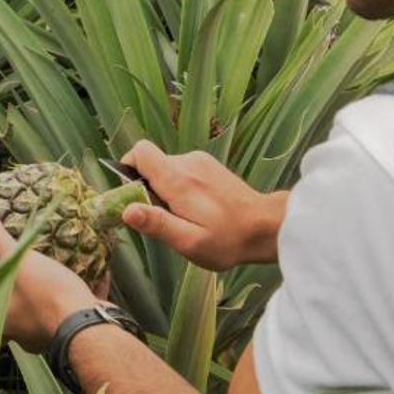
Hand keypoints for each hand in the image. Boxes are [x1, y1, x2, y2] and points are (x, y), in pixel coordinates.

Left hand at [0, 206, 107, 352]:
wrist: (90, 327)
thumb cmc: (49, 298)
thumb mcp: (19, 263)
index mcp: (4, 320)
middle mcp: (24, 333)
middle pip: (19, 306)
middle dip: (25, 287)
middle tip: (28, 266)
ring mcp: (52, 334)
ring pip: (50, 308)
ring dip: (55, 290)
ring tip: (58, 267)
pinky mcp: (79, 332)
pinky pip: (80, 308)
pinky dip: (85, 291)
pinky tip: (96, 271)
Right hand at [120, 140, 287, 269]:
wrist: (266, 227)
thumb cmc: (228, 240)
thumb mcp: (189, 241)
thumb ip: (157, 224)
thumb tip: (127, 210)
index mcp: (178, 180)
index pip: (141, 152)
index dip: (127, 168)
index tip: (131, 193)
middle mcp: (188, 162)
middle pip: (151, 164)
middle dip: (147, 188)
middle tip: (162, 217)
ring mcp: (200, 161)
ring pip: (167, 169)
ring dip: (165, 190)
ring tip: (183, 216)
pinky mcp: (209, 165)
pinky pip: (182, 171)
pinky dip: (180, 187)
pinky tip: (196, 209)